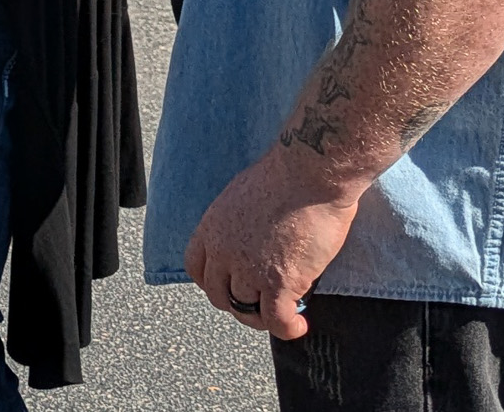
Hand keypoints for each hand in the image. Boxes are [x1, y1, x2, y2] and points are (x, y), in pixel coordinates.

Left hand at [184, 146, 364, 339]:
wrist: (308, 174)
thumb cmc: (284, 175)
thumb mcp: (242, 194)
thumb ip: (238, 221)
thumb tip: (249, 235)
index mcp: (212, 227)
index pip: (195, 266)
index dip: (211, 281)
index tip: (228, 286)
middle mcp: (224, 251)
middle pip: (218, 294)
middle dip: (237, 304)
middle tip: (259, 304)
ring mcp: (249, 269)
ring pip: (246, 311)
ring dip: (263, 318)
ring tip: (282, 316)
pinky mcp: (279, 283)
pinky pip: (276, 321)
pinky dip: (288, 328)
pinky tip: (299, 325)